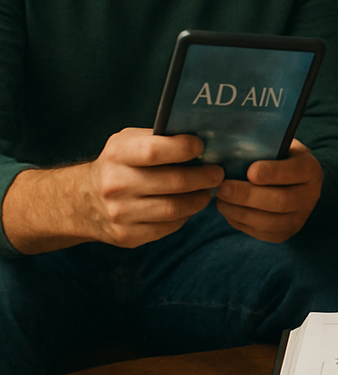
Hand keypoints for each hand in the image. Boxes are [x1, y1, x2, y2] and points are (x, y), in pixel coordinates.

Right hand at [83, 127, 223, 246]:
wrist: (83, 202)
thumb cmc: (118, 165)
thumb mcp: (128, 142)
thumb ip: (159, 139)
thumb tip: (202, 141)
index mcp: (117, 155)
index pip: (155, 151)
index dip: (184, 149)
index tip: (200, 147)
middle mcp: (115, 184)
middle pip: (173, 182)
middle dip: (203, 177)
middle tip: (217, 174)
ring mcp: (119, 213)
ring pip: (174, 209)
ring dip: (198, 199)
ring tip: (206, 192)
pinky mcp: (126, 235)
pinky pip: (167, 227)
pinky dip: (184, 217)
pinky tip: (187, 207)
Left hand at [216, 139, 322, 241]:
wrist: (297, 183)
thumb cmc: (280, 159)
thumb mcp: (280, 146)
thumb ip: (264, 147)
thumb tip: (234, 148)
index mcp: (310, 169)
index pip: (293, 172)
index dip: (272, 173)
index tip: (249, 171)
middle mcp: (310, 196)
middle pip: (281, 201)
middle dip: (248, 196)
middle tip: (224, 188)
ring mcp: (299, 218)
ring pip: (269, 221)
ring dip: (240, 212)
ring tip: (221, 200)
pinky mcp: (285, 233)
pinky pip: (261, 232)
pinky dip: (240, 222)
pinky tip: (227, 209)